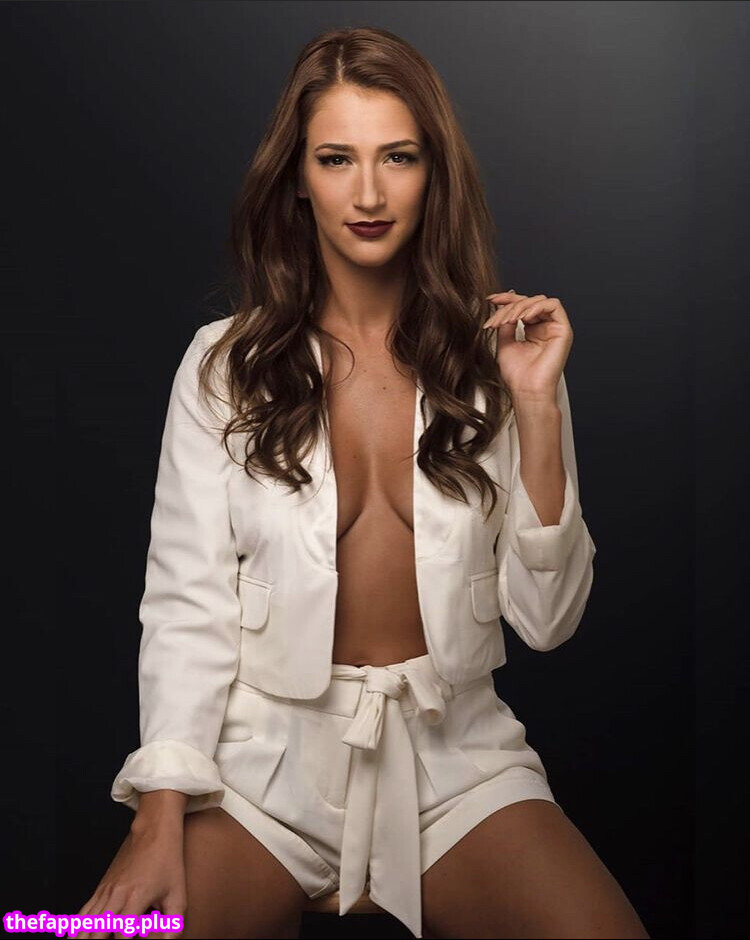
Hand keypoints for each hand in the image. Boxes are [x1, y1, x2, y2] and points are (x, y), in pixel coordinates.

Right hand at [76, 821, 185, 938]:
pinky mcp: (101, 886)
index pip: (121, 936)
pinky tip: (76, 935)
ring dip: (83, 937)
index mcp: (136, 898)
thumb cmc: (168, 862)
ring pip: (85, 923)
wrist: (153, 832)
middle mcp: (116, 895)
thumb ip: (174, 924)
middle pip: (96, 932)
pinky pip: (83, 911)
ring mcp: (106, 890)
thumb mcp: (177, 894)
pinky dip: (77, 927)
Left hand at [482, 290, 572, 402]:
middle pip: (529, 301)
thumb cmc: (518, 375)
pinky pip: (554, 305)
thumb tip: (502, 306)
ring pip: (539, 301)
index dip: (506, 299)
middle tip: (497, 319)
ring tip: (509, 320)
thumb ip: (506, 323)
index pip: (522, 306)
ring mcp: (554, 328)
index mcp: (533, 330)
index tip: (491, 300)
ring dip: (521, 307)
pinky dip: (537, 307)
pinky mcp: (563, 330)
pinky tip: (524, 317)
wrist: (527, 390)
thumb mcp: (505, 342)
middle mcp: (544, 327)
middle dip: (510, 306)